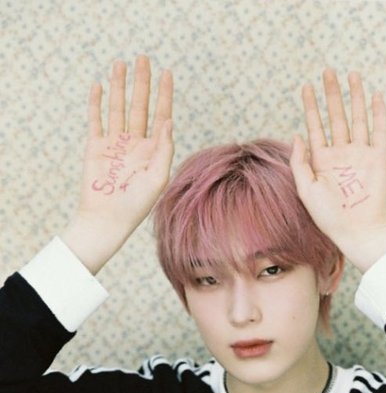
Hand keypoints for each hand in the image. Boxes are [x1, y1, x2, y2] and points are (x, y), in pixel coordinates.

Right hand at [62, 55, 173, 272]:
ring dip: (119, 86)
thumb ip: (164, 150)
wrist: (107, 220)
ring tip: (121, 63)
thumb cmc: (136, 205)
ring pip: (118, 108)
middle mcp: (135, 144)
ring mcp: (115, 144)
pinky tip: (99, 85)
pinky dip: (96, 103)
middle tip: (143, 58)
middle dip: (142, 83)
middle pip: (140, 106)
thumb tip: (169, 121)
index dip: (164, 94)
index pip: (161, 116)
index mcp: (153, 151)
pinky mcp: (95, 147)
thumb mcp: (157, 179)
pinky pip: (96, 120)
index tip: (167, 73)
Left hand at [289, 69, 385, 271]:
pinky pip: (378, 131)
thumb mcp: (306, 190)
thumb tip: (297, 135)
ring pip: (357, 119)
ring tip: (351, 74)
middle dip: (331, 94)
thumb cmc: (329, 217)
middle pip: (336, 117)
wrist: (357, 231)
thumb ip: (300, 162)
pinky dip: (378, 113)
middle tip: (327, 71)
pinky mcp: (378, 158)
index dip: (310, 107)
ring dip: (354, 97)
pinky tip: (375, 96)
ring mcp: (360, 155)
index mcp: (322, 161)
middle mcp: (341, 154)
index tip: (306, 87)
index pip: (315, 127)